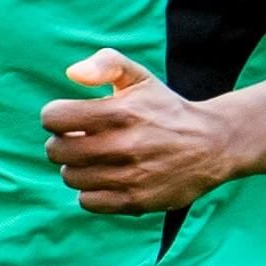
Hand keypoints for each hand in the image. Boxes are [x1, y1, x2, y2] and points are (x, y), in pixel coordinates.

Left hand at [40, 50, 241, 214]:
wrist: (211, 145)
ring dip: (76, 168)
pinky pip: (87, 201)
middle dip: (61, 143)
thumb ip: (104, 64)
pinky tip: (105, 177)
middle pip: (56, 151)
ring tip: (95, 158)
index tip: (68, 118)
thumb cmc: (165, 108)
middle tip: (78, 140)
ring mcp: (129, 176)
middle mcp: (123, 146)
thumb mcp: (139, 77)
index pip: (54, 118)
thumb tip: (72, 73)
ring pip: (69, 177)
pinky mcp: (135, 201)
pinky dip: (90, 191)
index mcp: (119, 112)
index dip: (55, 116)